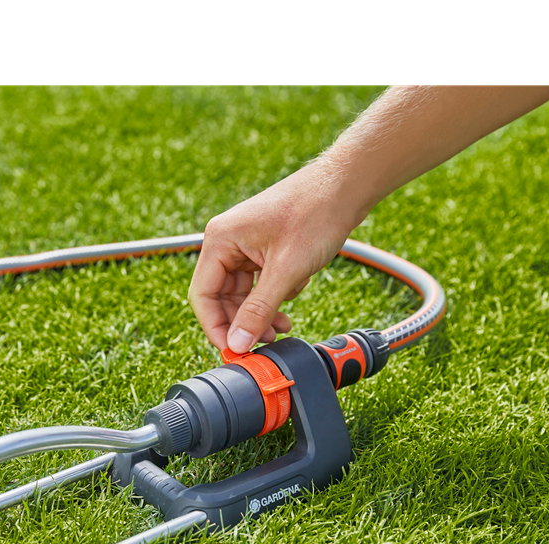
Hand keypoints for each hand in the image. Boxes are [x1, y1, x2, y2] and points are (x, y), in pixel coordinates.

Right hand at [188, 163, 358, 352]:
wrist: (345, 187)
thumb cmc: (315, 215)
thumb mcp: (286, 271)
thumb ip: (258, 310)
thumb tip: (237, 342)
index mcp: (220, 240)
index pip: (203, 295)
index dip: (216, 326)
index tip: (234, 350)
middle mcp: (227, 242)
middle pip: (221, 296)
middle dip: (243, 322)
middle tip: (265, 342)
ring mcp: (245, 245)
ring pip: (242, 293)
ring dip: (261, 313)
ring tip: (281, 328)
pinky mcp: (263, 248)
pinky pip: (259, 283)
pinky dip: (273, 297)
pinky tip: (291, 299)